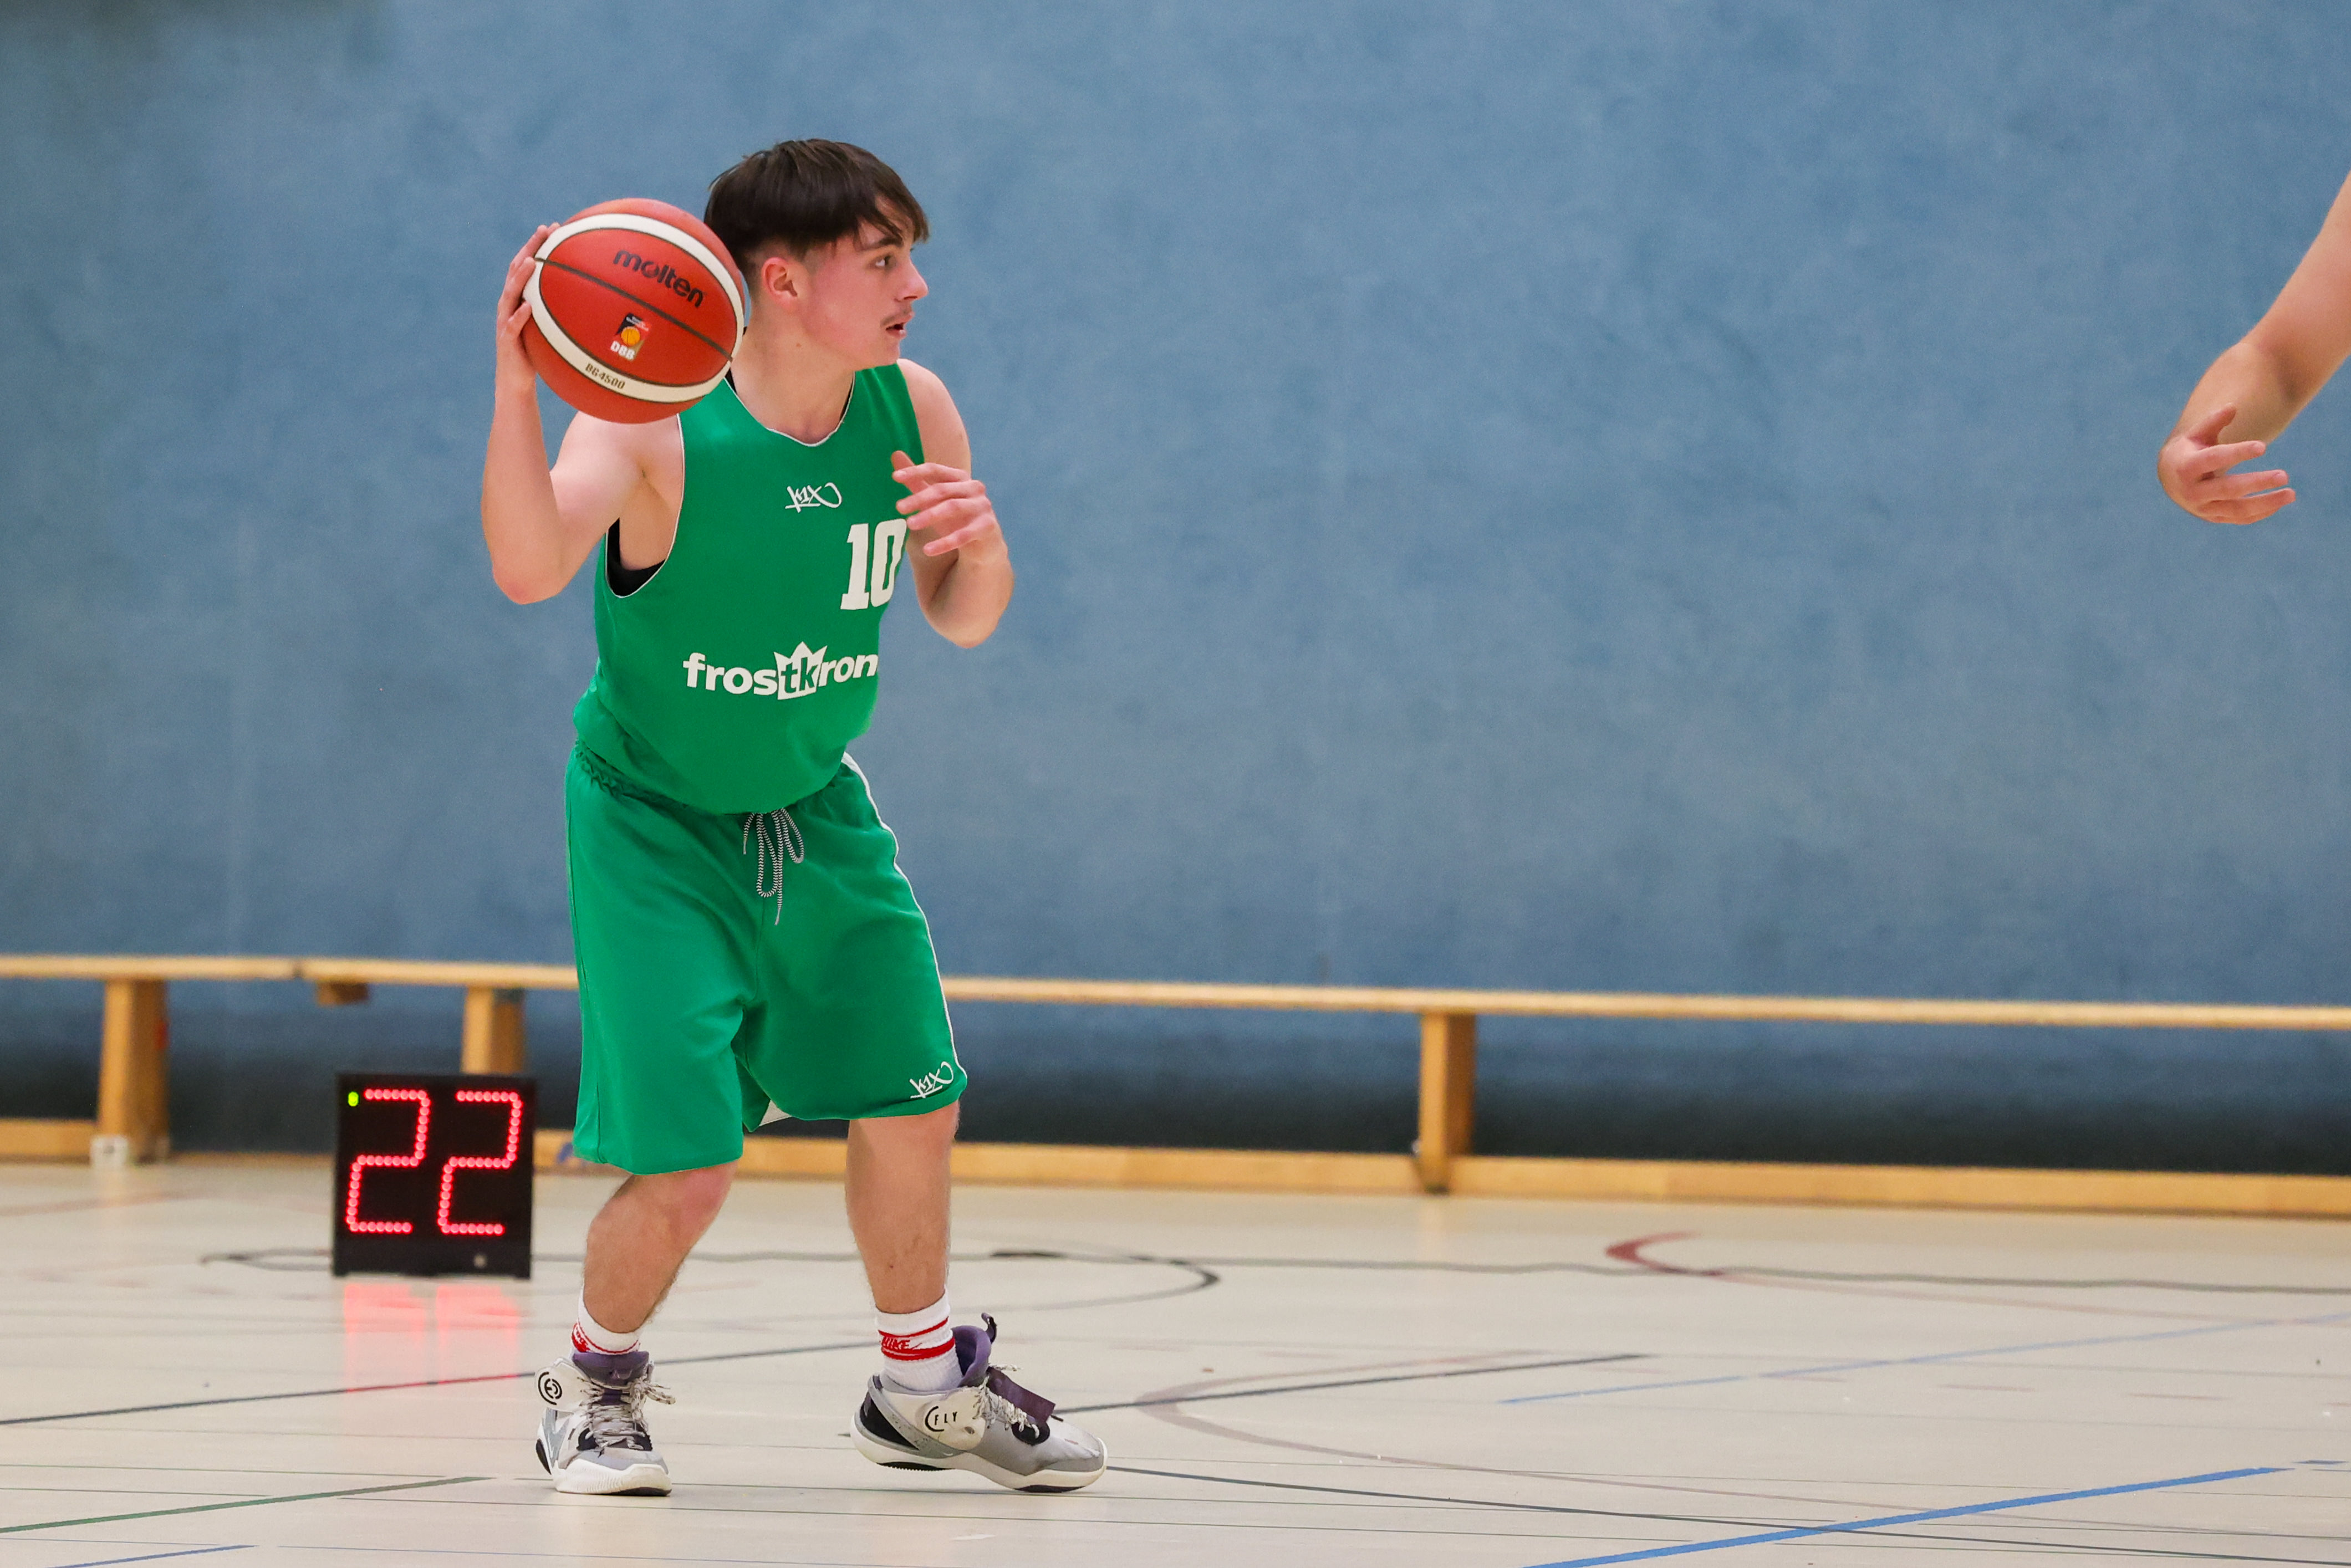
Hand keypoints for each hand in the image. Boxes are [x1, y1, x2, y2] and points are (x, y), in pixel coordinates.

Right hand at [495, 225, 553, 400]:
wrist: (517, 382)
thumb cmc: (538, 355)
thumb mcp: (552, 329)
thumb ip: (563, 312)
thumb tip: (597, 301)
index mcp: (519, 299)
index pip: (527, 265)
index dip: (538, 245)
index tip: (553, 227)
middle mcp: (509, 305)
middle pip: (516, 270)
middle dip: (530, 248)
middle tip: (544, 230)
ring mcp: (505, 321)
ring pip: (510, 294)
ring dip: (521, 277)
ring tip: (533, 261)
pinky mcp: (506, 340)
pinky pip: (513, 326)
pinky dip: (520, 316)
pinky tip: (528, 307)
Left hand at [891, 450, 1003, 556]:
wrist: (984, 543)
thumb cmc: (956, 517)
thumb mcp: (936, 499)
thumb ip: (917, 480)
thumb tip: (895, 454)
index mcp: (960, 477)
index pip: (935, 470)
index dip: (915, 472)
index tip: (895, 477)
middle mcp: (973, 488)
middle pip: (942, 489)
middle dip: (919, 498)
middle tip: (898, 507)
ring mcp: (982, 507)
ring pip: (953, 507)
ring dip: (929, 515)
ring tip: (909, 524)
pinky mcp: (987, 527)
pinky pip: (964, 535)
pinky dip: (945, 542)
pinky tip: (927, 550)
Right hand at [2159, 404, 2294, 524]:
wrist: (2171, 480)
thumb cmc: (2190, 450)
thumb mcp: (2196, 434)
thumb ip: (2213, 421)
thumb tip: (2232, 407)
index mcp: (2186, 467)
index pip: (2214, 459)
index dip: (2237, 453)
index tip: (2262, 447)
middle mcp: (2193, 491)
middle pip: (2228, 488)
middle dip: (2257, 482)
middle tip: (2284, 475)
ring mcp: (2202, 508)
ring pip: (2237, 509)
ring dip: (2265, 503)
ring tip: (2292, 494)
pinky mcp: (2213, 518)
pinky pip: (2240, 518)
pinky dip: (2261, 512)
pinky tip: (2280, 502)